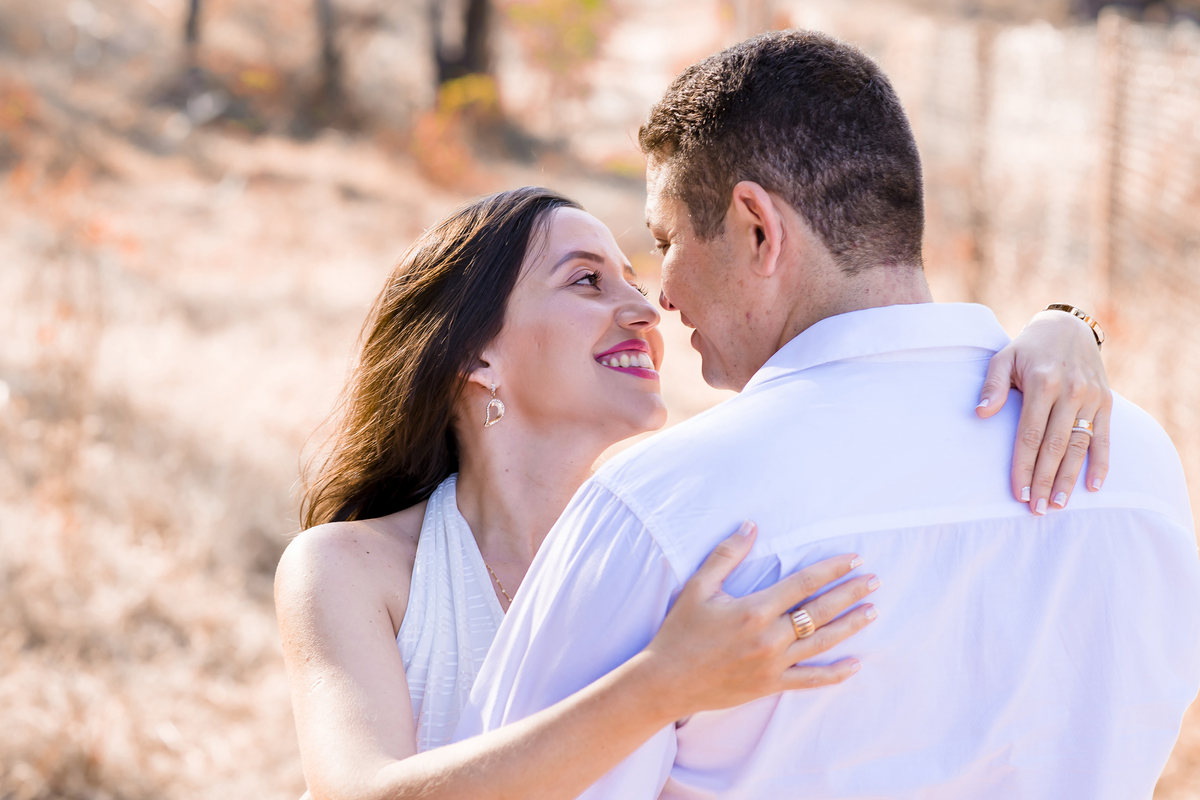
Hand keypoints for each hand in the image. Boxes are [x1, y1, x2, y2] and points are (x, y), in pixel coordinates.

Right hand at [642, 522, 877, 719]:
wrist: (667, 680)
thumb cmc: (680, 630)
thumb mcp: (698, 587)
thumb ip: (726, 554)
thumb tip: (750, 525)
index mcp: (754, 609)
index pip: (803, 584)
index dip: (831, 570)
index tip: (853, 559)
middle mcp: (769, 637)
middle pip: (820, 611)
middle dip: (850, 594)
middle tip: (874, 581)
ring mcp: (772, 664)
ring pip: (822, 643)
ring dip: (850, 626)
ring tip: (873, 611)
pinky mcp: (770, 685)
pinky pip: (810, 679)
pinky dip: (835, 674)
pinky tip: (855, 664)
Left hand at [976, 309, 1111, 514]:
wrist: (1067, 328)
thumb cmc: (1027, 349)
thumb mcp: (1003, 358)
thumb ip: (992, 386)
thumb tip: (980, 413)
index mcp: (1042, 383)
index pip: (1030, 435)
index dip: (1024, 466)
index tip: (1019, 493)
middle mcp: (1070, 391)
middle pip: (1056, 446)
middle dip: (1046, 480)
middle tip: (1038, 510)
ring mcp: (1091, 397)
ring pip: (1080, 446)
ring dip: (1070, 478)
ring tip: (1060, 505)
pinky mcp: (1106, 401)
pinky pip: (1104, 437)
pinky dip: (1101, 463)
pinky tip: (1093, 486)